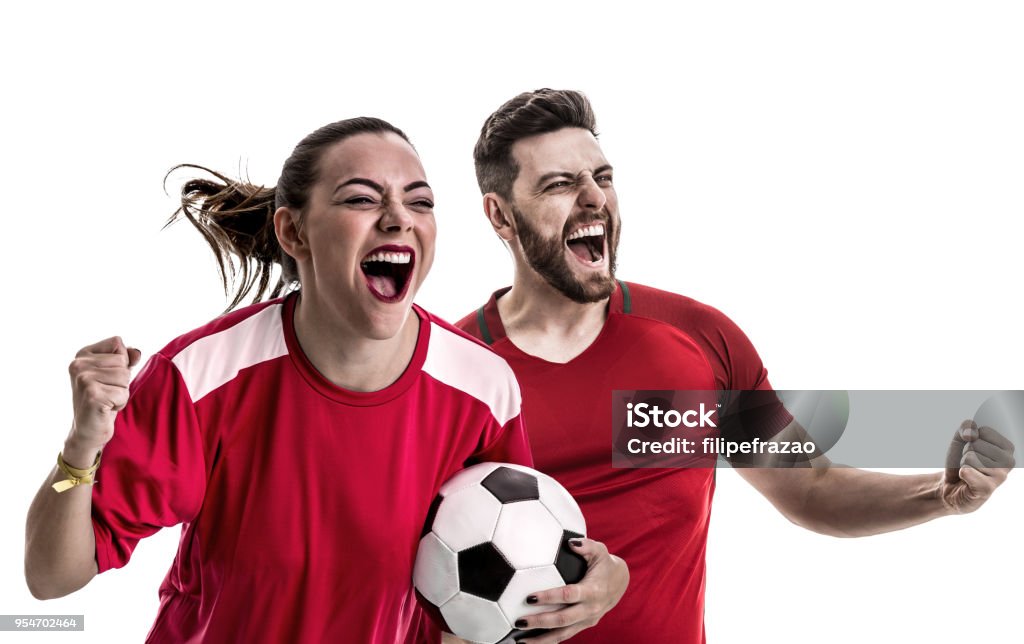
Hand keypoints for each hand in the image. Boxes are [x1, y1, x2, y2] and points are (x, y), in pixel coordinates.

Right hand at [65, 336, 140, 465]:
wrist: (88, 430)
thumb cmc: (104, 399)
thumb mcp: (115, 374)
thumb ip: (126, 359)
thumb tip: (136, 352)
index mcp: (82, 354)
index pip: (117, 342)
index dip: (121, 362)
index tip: (106, 378)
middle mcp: (78, 364)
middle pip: (123, 361)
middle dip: (121, 380)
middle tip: (106, 392)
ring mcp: (83, 379)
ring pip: (124, 376)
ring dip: (121, 392)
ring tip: (106, 400)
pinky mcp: (92, 395)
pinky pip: (123, 393)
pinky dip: (119, 403)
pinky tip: (105, 408)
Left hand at [512, 538, 628, 642]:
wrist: (620, 583)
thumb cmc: (605, 564)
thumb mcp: (599, 551)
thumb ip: (586, 545)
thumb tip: (570, 543)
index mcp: (593, 591)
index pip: (568, 595)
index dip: (549, 597)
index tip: (530, 598)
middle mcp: (590, 609)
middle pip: (563, 619)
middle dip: (540, 622)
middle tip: (520, 621)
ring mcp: (588, 620)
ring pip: (563, 634)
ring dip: (541, 639)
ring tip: (520, 641)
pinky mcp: (584, 625)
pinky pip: (565, 635)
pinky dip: (549, 640)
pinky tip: (532, 642)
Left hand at [941, 419, 1014, 513]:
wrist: (950, 485)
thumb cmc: (959, 460)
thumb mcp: (960, 438)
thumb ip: (966, 426)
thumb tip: (972, 434)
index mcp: (1007, 447)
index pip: (983, 431)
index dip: (970, 439)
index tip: (974, 450)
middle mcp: (1009, 461)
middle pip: (975, 444)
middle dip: (966, 453)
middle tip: (970, 464)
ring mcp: (1000, 476)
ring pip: (970, 458)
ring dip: (963, 464)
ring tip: (970, 472)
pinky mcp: (987, 488)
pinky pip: (966, 470)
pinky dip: (961, 473)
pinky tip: (968, 481)